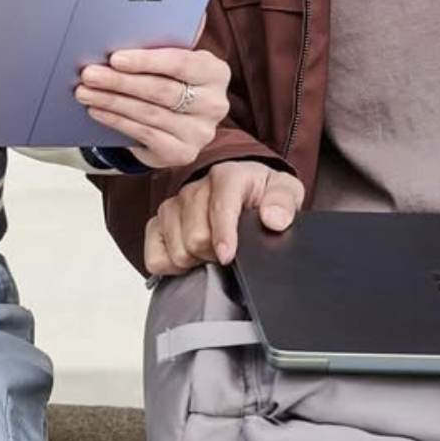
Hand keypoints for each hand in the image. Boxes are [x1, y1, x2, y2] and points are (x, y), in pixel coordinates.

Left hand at [75, 46, 230, 168]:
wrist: (174, 122)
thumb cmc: (169, 78)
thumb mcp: (173, 57)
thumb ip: (169, 34)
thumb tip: (154, 0)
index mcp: (216, 72)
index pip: (182, 64)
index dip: (147, 61)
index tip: (115, 57)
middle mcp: (215, 103)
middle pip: (162, 90)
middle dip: (120, 81)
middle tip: (89, 74)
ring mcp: (201, 132)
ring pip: (149, 113)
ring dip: (112, 101)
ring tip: (85, 91)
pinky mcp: (183, 153)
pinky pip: (144, 135)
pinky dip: (117, 121)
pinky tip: (98, 110)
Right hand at [142, 160, 303, 276]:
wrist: (243, 187)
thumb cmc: (261, 191)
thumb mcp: (285, 190)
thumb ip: (283, 202)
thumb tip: (274, 219)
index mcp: (226, 176)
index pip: (219, 207)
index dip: (223, 236)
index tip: (228, 257)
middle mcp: (195, 188)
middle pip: (195, 236)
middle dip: (214, 254)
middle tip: (228, 254)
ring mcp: (174, 205)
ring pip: (176, 248)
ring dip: (196, 259)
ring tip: (211, 254)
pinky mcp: (159, 222)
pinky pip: (154, 254)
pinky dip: (170, 264)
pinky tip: (190, 260)